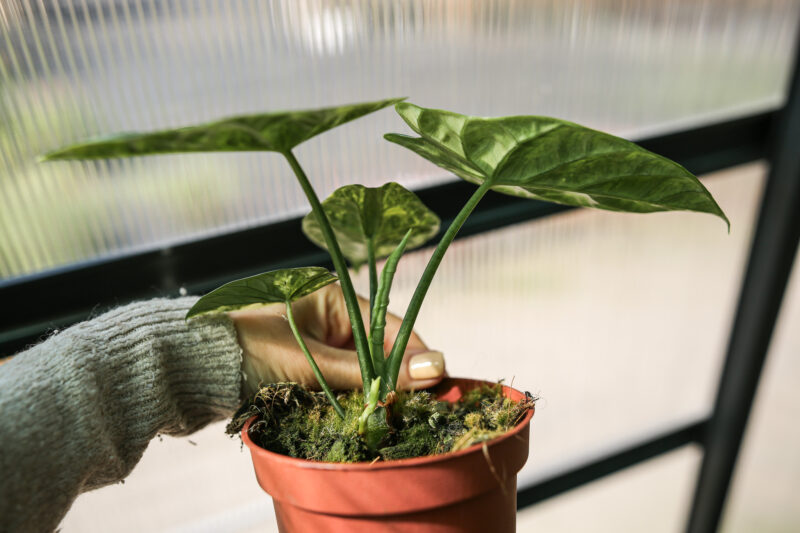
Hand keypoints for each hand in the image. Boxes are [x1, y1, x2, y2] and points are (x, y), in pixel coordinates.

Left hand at [230, 283, 444, 397]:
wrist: (191, 367)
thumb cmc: (248, 349)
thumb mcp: (314, 362)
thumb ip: (371, 372)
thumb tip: (434, 370)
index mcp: (336, 297)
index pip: (392, 328)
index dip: (416, 358)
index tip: (438, 388)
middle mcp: (331, 316)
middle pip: (380, 351)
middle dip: (394, 380)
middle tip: (412, 410)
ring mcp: (318, 341)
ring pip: (362, 371)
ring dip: (371, 394)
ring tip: (387, 416)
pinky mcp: (306, 365)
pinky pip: (341, 383)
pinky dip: (350, 400)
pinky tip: (359, 416)